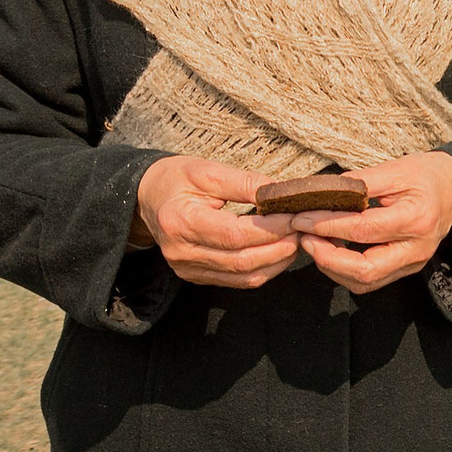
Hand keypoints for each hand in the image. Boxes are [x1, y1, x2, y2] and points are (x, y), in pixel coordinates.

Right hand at [134, 156, 302, 288]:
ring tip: (296, 238)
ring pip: (245, 276)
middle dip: (281, 246)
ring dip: (278, 260)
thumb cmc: (177, 180)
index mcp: (180, 222)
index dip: (270, 229)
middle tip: (303, 228)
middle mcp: (182, 252)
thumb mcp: (207, 171)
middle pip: (243, 260)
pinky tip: (279, 251)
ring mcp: (188, 269)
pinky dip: (265, 268)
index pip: (234, 234)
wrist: (149, 198)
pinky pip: (239, 281)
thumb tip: (282, 193)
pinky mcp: (197, 276)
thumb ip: (245, 182)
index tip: (295, 215)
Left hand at [292, 151, 451, 295]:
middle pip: (365, 270)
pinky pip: (370, 280)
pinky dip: (344, 270)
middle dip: (327, 258)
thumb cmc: (425, 176)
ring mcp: (413, 262)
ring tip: (315, 243)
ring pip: (365, 281)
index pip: (364, 229)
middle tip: (305, 238)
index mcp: (416, 218)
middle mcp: (417, 247)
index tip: (301, 217)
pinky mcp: (407, 268)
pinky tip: (332, 250)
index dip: (328, 225)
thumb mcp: (394, 170)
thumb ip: (358, 182)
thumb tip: (321, 192)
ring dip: (332, 267)